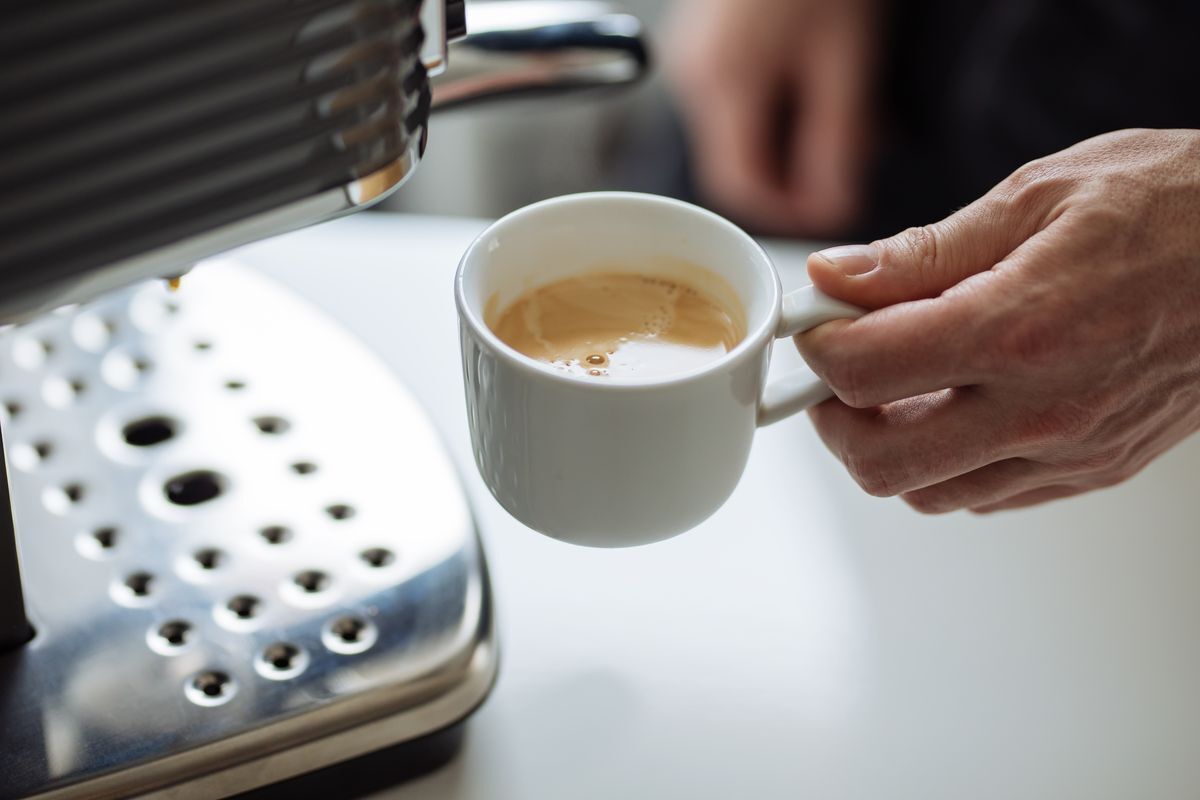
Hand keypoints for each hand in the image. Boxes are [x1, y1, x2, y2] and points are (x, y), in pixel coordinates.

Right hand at [666, 0, 877, 236]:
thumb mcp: (845, 59)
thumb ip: (838, 142)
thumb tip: (834, 210)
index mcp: (722, 85)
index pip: (739, 185)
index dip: (786, 210)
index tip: (831, 209)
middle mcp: (694, 77)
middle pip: (734, 162)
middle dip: (791, 178)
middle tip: (846, 169)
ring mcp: (693, 60)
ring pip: (736, 132)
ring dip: (787, 143)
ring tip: (841, 120)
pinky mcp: (703, 46)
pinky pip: (734, 100)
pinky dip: (775, 110)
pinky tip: (814, 86)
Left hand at [796, 128, 1199, 512]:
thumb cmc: (1175, 207)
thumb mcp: (1037, 197)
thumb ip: (923, 252)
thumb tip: (835, 278)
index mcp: (1020, 329)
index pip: (862, 370)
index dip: (818, 344)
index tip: (820, 319)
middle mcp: (1046, 408)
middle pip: (880, 463)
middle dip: (835, 419)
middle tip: (839, 371)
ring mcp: (1074, 452)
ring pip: (928, 493)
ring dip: (889, 446)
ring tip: (897, 387)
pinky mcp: (1097, 471)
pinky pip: (987, 496)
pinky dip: (948, 464)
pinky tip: (957, 409)